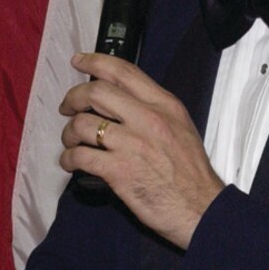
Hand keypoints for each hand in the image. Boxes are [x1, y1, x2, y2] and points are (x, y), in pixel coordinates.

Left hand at [60, 51, 223, 248]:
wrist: (201, 209)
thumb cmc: (191, 174)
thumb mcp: (180, 128)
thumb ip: (152, 111)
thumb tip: (120, 102)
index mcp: (164, 105)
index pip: (123, 71)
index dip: (94, 61)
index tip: (79, 60)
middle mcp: (147, 119)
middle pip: (96, 92)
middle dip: (73, 98)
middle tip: (67, 108)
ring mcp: (132, 144)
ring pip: (83, 124)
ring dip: (69, 133)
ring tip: (71, 142)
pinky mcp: (119, 171)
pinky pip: (81, 156)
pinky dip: (69, 158)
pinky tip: (71, 163)